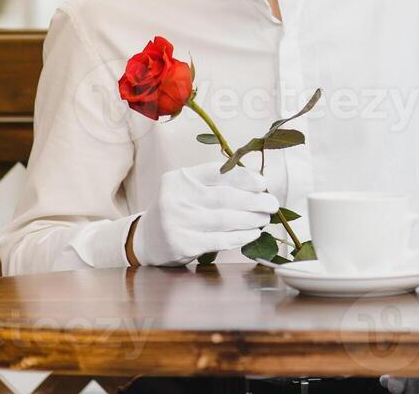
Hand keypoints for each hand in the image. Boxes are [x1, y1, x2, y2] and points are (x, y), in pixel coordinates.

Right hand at [131, 160, 280, 265]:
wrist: (145, 239)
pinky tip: (253, 234)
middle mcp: (176, 199)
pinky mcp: (183, 244)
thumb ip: (216, 181)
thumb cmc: (178, 208)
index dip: (245, 178)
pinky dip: (241, 237)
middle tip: (272, 203)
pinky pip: (220, 240)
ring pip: (226, 220)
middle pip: (226, 198)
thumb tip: (258, 181)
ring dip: (252, 220)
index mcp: (180, 179)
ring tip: (265, 218)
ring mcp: (178, 223)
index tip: (263, 184)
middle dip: (255, 201)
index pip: (218, 173)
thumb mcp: (189, 187)